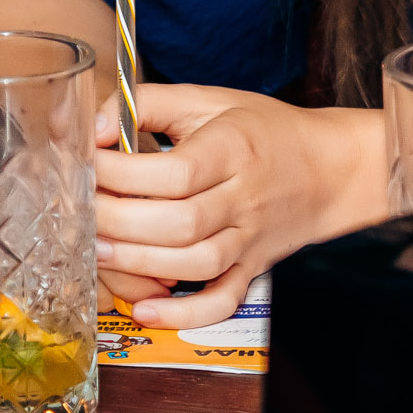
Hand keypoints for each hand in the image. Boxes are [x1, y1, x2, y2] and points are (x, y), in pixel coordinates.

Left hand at [94, 83, 384, 327]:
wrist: (331, 167)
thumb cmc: (262, 129)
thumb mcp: (210, 99)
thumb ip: (149, 103)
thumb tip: (93, 125)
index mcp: (234, 148)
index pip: (175, 172)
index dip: (122, 174)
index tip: (87, 165)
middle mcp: (245, 196)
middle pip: (180, 223)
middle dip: (120, 222)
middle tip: (81, 212)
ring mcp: (251, 238)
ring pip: (197, 264)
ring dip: (141, 265)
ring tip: (99, 252)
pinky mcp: (253, 267)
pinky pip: (223, 301)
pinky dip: (186, 314)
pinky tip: (146, 311)